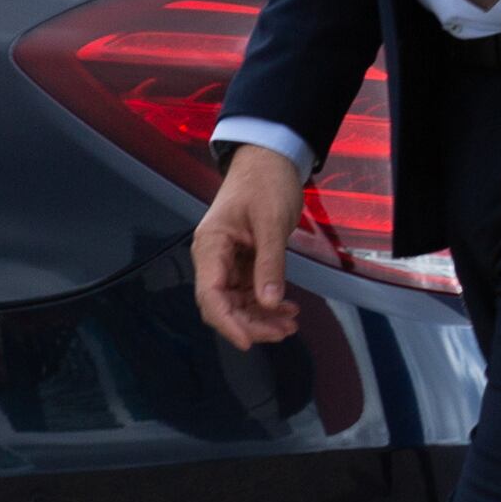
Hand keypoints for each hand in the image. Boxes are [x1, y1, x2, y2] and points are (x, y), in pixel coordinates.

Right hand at [190, 143, 306, 348]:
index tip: (248, 341)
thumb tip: (269, 302)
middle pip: (223, 304)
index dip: (227, 322)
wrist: (271, 159)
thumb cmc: (266, 183)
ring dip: (261, 316)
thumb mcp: (272, 223)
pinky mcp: (243, 260)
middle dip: (251, 323)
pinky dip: (267, 302)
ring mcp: (227, 260)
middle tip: (284, 332)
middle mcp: (213, 257)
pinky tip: (287, 309)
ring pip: (237, 301)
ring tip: (290, 325)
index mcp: (210, 246)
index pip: (210, 295)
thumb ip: (270, 263)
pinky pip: (250, 290)